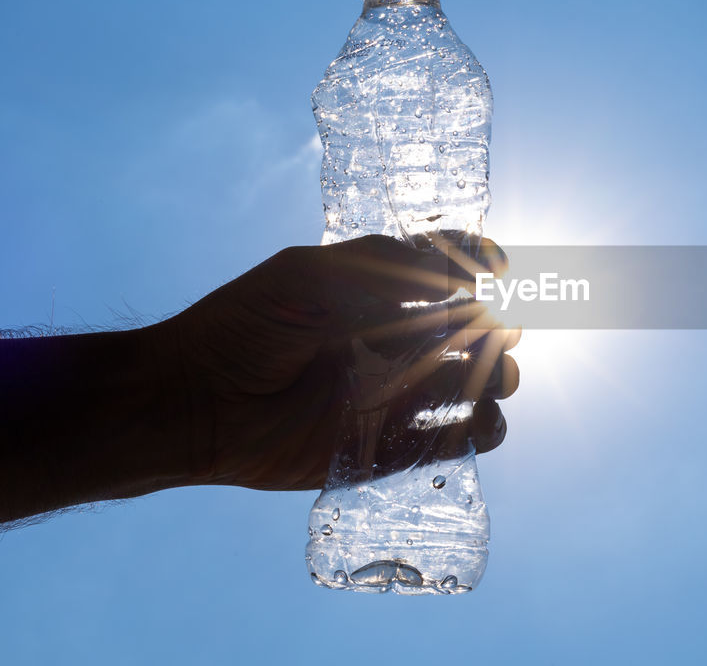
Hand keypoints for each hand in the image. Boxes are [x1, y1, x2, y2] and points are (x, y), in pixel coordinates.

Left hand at [157, 233, 519, 491]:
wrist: (195, 402)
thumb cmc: (246, 326)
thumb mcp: (310, 274)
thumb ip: (387, 267)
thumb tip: (464, 280)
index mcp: (382, 295)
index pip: (452, 273)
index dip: (484, 266)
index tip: (501, 269)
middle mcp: (397, 344)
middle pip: (478, 333)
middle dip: (502, 330)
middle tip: (496, 333)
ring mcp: (397, 396)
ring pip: (476, 388)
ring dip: (499, 380)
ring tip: (492, 378)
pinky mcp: (389, 448)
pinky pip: (451, 442)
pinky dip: (479, 431)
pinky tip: (477, 420)